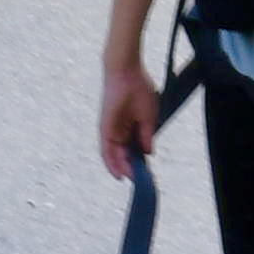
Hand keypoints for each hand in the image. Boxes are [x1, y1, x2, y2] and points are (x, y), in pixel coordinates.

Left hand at [100, 48, 164, 179]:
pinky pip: (106, 149)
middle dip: (131, 168)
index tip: (147, 174)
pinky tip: (119, 173)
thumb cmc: (139, 89)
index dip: (140, 162)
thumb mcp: (148, 117)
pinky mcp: (105, 128)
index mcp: (132, 126)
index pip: (135, 149)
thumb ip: (146, 136)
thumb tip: (148, 153)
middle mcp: (120, 130)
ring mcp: (111, 129)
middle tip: (139, 181)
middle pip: (124, 154)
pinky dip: (111, 162)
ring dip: (121, 168)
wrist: (126, 72)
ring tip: (130, 180)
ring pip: (114, 155)